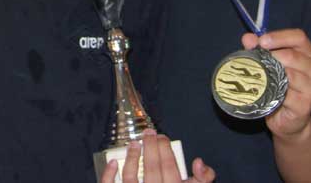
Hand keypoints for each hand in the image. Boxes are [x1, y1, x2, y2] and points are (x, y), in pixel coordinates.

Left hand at [100, 130, 215, 182]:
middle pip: (152, 169)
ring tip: (134, 144)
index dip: (166, 149)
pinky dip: (109, 174)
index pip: (170, 168)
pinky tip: (113, 162)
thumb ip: (201, 179)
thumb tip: (199, 162)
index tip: (162, 137)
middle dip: (150, 148)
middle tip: (149, 133)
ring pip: (130, 177)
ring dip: (132, 157)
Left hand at [242, 29, 310, 140]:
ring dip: (270, 74)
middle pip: (294, 55)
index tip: (261, 41)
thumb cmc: (278, 85)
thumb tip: (248, 38)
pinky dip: (272, 91)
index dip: (279, 37)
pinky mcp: (305, 106)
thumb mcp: (269, 64)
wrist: (288, 119)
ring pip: (290, 75)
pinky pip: (286, 95)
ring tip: (257, 75)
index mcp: (309, 55)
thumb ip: (259, 49)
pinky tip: (264, 91)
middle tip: (256, 59)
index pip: (299, 37)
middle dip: (271, 56)